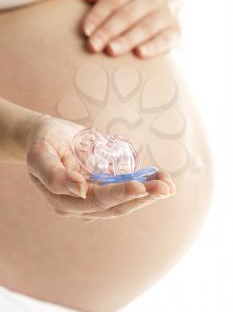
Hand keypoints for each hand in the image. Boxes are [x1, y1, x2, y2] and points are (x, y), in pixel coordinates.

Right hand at [26, 115, 174, 221]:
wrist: (47, 136)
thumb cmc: (42, 142)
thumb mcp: (40, 155)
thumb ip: (54, 175)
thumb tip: (81, 191)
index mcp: (64, 201)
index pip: (96, 202)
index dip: (119, 195)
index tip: (140, 186)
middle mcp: (82, 204)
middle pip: (116, 206)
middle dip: (142, 197)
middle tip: (166, 187)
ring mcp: (95, 196)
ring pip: (125, 201)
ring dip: (148, 194)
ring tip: (167, 183)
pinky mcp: (104, 186)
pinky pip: (126, 189)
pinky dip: (144, 185)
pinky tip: (159, 177)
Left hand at [82, 0, 181, 57]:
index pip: (113, 0)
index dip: (98, 15)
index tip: (86, 31)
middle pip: (127, 15)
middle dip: (108, 31)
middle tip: (93, 46)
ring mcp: (167, 12)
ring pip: (145, 27)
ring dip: (127, 40)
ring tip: (111, 50)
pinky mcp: (177, 30)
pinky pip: (166, 39)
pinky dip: (153, 46)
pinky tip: (139, 53)